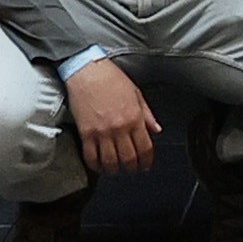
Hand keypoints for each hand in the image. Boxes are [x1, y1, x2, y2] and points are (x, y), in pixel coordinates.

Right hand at [63, 53, 159, 171]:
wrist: (87, 71)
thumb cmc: (110, 78)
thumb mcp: (136, 93)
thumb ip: (147, 114)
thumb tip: (156, 129)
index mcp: (135, 117)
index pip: (145, 148)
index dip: (147, 161)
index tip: (145, 165)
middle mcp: (120, 127)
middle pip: (129, 159)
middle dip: (132, 168)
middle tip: (132, 169)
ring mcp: (102, 132)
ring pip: (111, 162)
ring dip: (114, 170)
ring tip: (116, 170)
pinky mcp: (86, 133)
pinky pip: (91, 156)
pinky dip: (96, 165)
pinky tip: (99, 165)